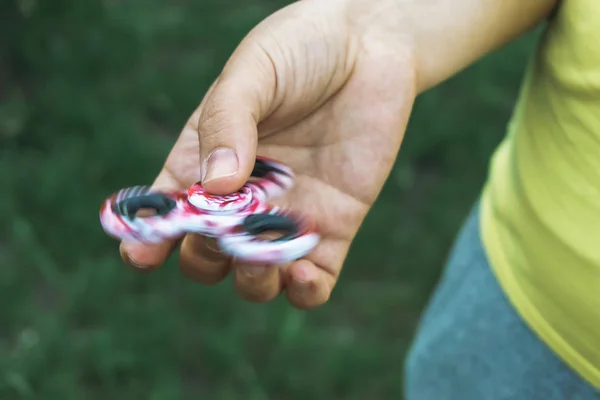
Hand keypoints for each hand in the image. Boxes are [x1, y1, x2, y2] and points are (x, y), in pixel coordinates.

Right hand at [120, 0, 415, 308]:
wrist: (368, 44)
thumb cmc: (298, 49)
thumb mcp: (252, 74)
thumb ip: (228, 124)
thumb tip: (217, 187)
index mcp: (205, 161)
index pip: (169, 213)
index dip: (149, 240)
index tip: (144, 255)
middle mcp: (242, 197)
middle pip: (207, 254)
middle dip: (207, 258)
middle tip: (223, 232)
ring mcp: (286, 215)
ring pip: (255, 278)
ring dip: (251, 281)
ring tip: (260, 257)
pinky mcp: (333, 226)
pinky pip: (316, 279)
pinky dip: (305, 291)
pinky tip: (302, 273)